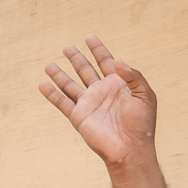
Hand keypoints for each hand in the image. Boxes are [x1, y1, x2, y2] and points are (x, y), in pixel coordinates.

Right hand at [39, 36, 157, 169]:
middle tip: (67, 47)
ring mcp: (89, 104)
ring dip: (60, 74)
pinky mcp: (78, 116)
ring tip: (49, 64)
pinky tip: (43, 84)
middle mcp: (101, 92)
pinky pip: (62, 102)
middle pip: (85, 70)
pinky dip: (51, 94)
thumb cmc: (142, 125)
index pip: (105, 62)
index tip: (89, 38)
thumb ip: (133, 76)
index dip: (98, 50)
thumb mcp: (145, 95)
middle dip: (76, 58)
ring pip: (70, 85)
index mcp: (118, 85)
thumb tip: (117, 60)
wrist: (130, 149)